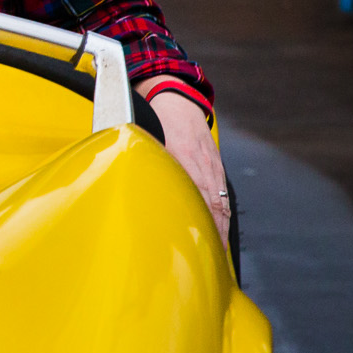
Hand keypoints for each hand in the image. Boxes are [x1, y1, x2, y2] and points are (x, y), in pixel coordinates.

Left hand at [141, 85, 229, 246]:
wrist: (175, 95)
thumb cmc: (155, 116)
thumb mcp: (143, 135)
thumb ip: (141, 160)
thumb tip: (130, 180)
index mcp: (181, 155)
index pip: (194, 195)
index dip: (198, 222)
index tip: (196, 243)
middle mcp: (201, 163)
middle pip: (212, 205)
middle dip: (213, 233)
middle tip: (208, 258)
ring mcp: (211, 165)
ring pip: (220, 202)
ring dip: (220, 228)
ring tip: (217, 252)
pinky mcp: (215, 165)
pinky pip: (222, 194)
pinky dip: (222, 214)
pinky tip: (220, 229)